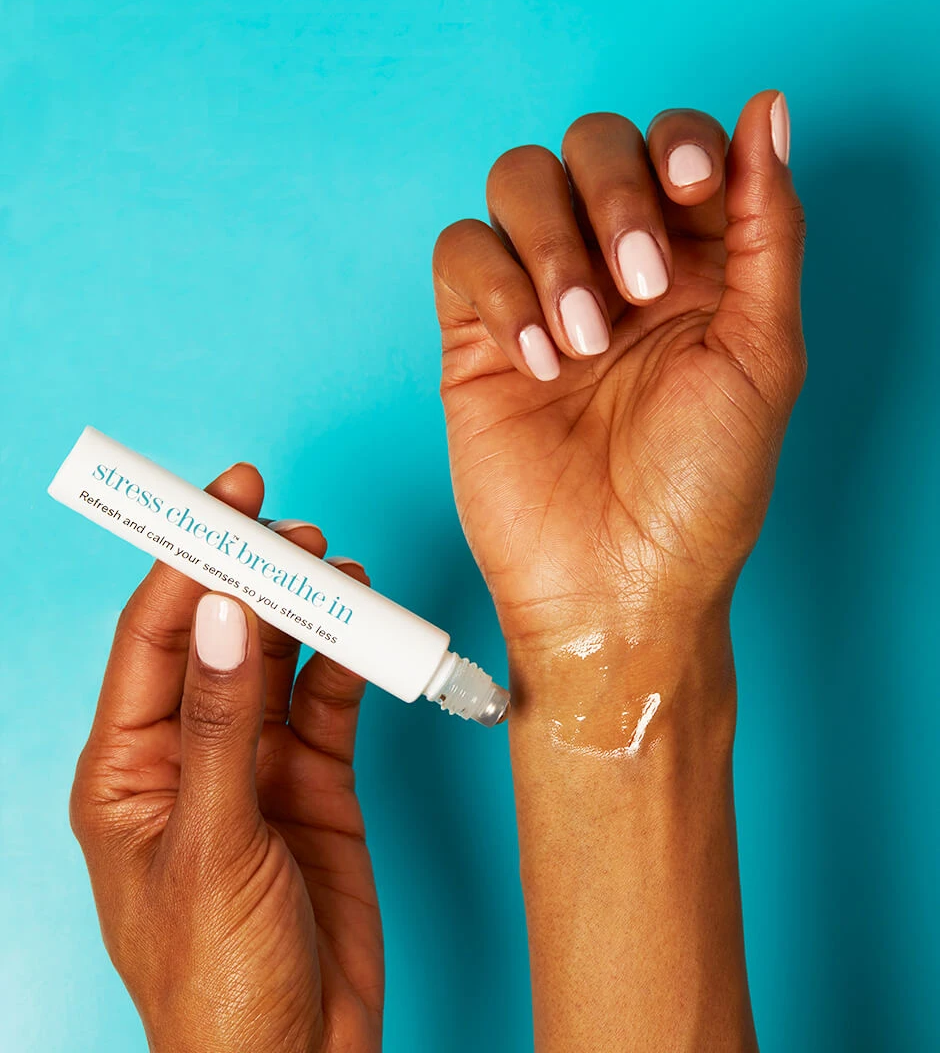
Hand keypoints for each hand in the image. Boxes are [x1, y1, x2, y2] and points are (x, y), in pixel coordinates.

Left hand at [69, 465, 382, 1052]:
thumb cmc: (217, 983)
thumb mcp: (210, 847)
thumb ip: (219, 726)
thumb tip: (220, 615)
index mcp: (127, 768)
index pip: (155, 637)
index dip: (186, 560)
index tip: (224, 499)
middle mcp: (189, 751)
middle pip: (219, 634)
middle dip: (250, 574)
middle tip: (291, 527)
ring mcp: (256, 762)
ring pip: (277, 657)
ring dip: (304, 610)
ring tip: (334, 565)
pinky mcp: (315, 778)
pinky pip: (329, 698)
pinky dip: (347, 658)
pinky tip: (362, 625)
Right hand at [432, 91, 804, 658]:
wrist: (614, 587)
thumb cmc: (700, 492)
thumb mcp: (764, 356)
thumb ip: (770, 229)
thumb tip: (768, 110)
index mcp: (696, 267)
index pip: (674, 145)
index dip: (677, 144)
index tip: (694, 188)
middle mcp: (615, 269)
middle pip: (588, 146)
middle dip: (613, 197)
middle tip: (636, 285)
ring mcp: (540, 299)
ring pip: (517, 184)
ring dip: (551, 248)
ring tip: (582, 342)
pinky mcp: (476, 337)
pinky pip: (461, 255)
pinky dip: (497, 291)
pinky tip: (536, 363)